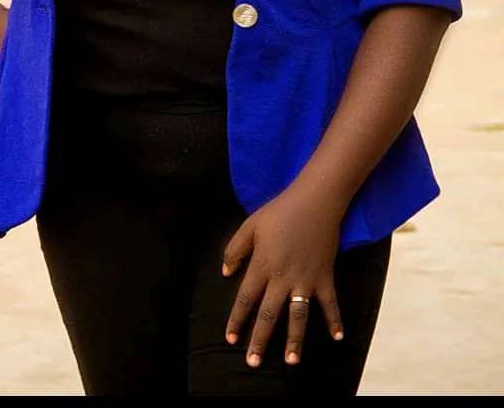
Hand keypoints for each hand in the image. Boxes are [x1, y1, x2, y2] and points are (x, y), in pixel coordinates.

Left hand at [221, 184, 344, 368]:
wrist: (314, 200)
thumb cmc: (280, 211)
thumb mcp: (250, 225)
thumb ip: (235, 249)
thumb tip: (226, 272)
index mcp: (262, 265)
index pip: (245, 299)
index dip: (237, 320)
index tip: (231, 339)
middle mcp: (282, 277)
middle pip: (269, 315)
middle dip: (260, 340)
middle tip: (252, 363)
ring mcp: (305, 279)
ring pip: (298, 316)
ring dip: (294, 340)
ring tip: (290, 361)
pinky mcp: (325, 276)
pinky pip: (331, 303)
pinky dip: (335, 320)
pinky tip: (338, 339)